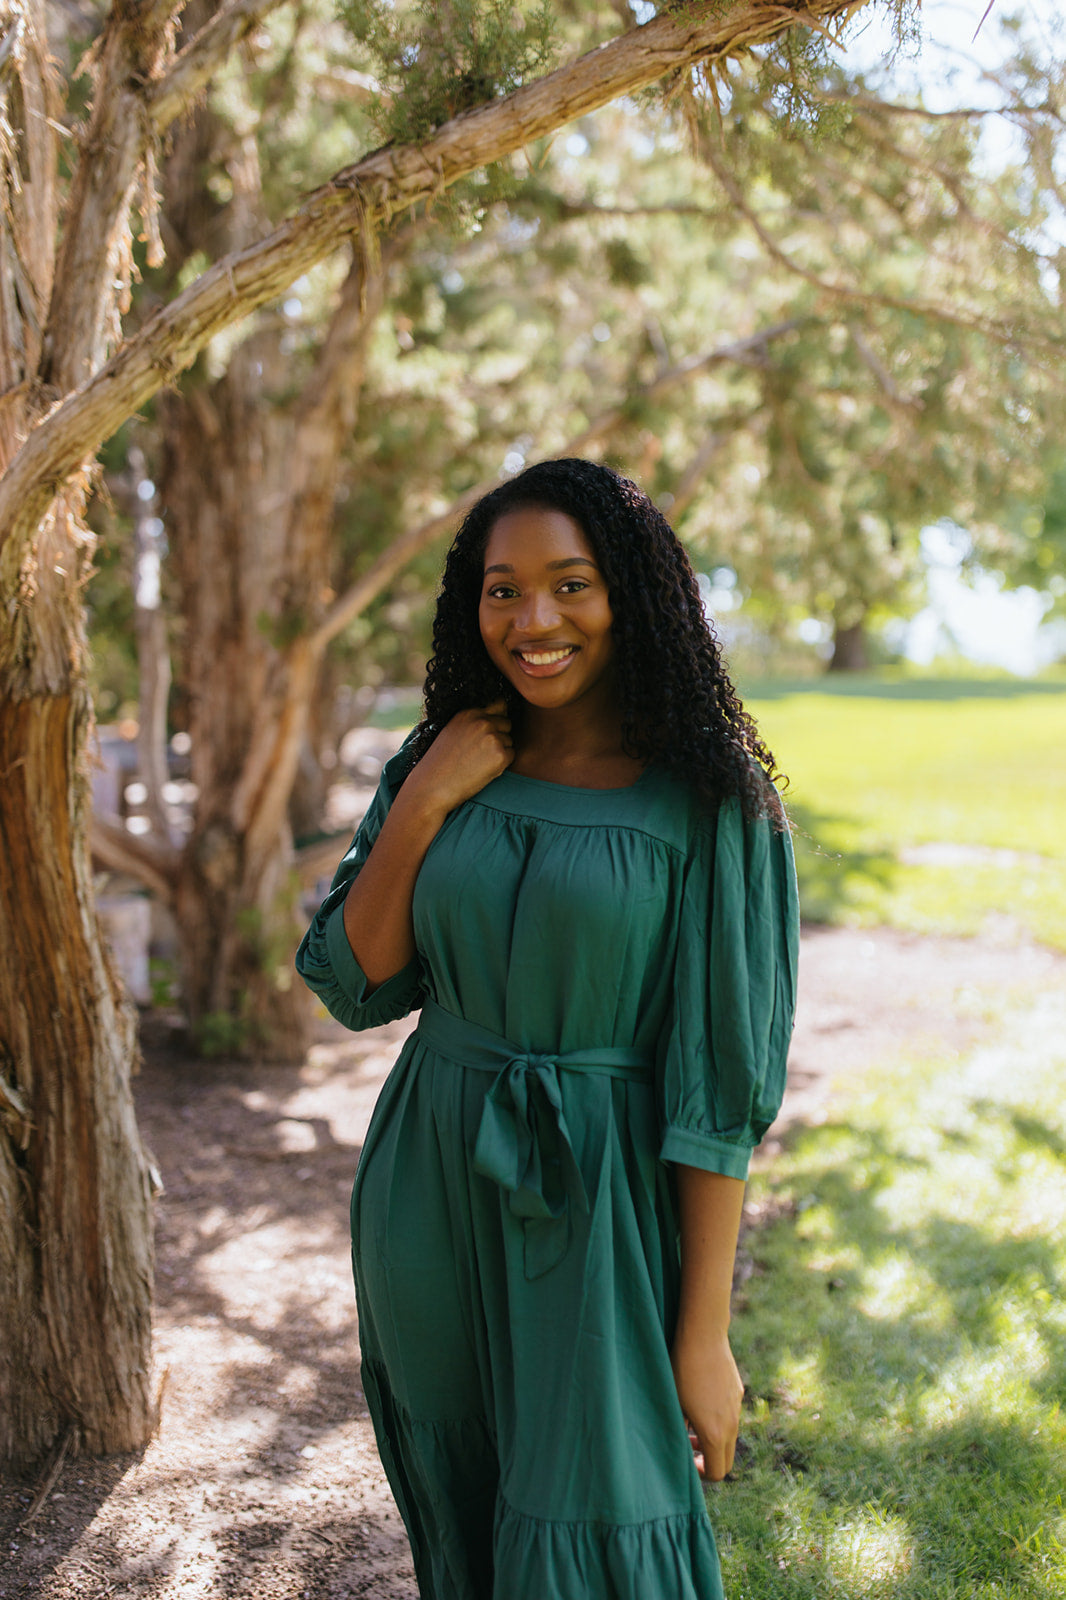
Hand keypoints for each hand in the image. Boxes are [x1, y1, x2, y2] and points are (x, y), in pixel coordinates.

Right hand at [405, 700, 513, 816]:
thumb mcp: (453, 730)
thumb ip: (473, 721)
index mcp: (469, 713)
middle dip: (499, 735)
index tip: (490, 730)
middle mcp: (482, 721)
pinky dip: (501, 765)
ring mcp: (492, 737)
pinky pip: (511, 756)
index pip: (499, 703)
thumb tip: (501, 713)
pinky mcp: (500, 755)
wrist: (432, 785)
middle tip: (478, 752)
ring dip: (499, 751)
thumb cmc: (441, 762)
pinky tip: (482, 770)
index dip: (498, 717)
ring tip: (476, 762)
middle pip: (507, 723)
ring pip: (509, 741)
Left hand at [671, 1328, 743, 1481]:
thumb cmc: (682, 1371)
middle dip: (709, 1459)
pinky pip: (730, 1415)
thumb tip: (682, 1445)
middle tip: (689, 1445)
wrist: (703, 1336)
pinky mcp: (737, 1391)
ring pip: (729, 1436)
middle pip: (727, 1459)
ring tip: (691, 1421)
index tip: (686, 1459)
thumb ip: (680, 1432)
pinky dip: (719, 1419)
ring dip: (713, 1438)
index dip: (701, 1474)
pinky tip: (700, 1399)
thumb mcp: (674, 1405)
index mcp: (715, 1433)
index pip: (717, 1473)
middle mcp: (731, 1424)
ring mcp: (737, 1407)